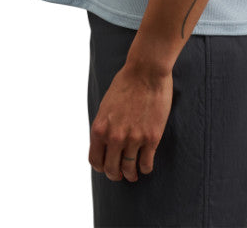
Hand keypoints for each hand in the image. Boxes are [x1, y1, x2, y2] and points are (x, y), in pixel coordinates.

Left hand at [88, 62, 173, 181]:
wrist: (147, 71)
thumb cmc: (126, 83)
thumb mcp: (106, 106)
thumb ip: (104, 126)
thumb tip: (106, 143)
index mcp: (100, 128)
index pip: (95, 160)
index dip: (101, 167)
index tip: (107, 166)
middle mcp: (115, 136)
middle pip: (111, 169)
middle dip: (115, 174)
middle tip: (121, 174)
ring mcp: (134, 138)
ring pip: (129, 170)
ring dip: (131, 174)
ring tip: (134, 173)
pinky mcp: (151, 138)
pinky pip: (146, 164)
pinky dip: (145, 168)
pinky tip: (145, 165)